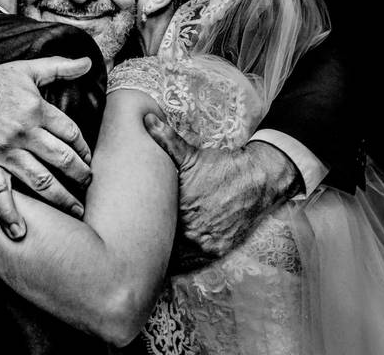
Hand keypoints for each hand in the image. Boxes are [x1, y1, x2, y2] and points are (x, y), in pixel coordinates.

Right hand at [0, 57, 93, 238]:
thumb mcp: (25, 69)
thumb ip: (58, 67)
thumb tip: (87, 63)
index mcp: (36, 109)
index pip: (71, 133)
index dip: (84, 148)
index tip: (88, 158)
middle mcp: (24, 133)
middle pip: (62, 159)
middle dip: (80, 175)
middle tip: (89, 185)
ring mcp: (4, 151)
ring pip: (40, 179)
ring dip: (61, 198)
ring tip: (76, 210)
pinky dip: (8, 214)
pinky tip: (19, 232)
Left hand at [143, 113, 296, 256]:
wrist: (258, 179)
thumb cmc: (221, 166)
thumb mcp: (190, 154)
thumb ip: (165, 139)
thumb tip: (147, 119)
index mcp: (179, 210)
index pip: (148, 229)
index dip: (137, 230)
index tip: (126, 230)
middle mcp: (192, 232)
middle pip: (162, 247)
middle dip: (148, 246)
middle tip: (131, 246)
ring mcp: (206, 244)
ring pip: (176, 259)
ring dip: (165, 257)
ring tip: (148, 256)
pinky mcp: (217, 250)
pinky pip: (193, 263)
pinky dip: (182, 261)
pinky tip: (171, 258)